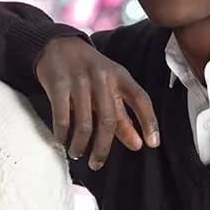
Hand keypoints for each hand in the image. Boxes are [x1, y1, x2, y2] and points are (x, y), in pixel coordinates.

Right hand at [34, 38, 159, 168]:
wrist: (58, 45)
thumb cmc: (89, 72)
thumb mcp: (110, 89)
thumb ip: (123, 116)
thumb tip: (139, 145)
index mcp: (120, 76)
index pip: (141, 99)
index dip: (148, 121)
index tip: (151, 144)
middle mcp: (102, 77)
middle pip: (109, 120)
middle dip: (103, 147)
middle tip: (96, 164)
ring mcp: (80, 79)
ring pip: (85, 123)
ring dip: (80, 144)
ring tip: (77, 153)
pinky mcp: (58, 83)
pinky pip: (62, 117)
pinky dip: (63, 134)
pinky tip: (62, 141)